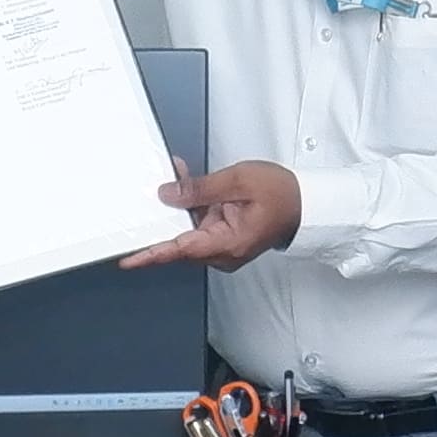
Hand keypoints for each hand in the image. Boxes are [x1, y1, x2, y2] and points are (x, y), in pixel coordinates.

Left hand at [128, 161, 297, 269]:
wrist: (307, 203)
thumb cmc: (283, 194)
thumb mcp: (239, 181)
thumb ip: (200, 189)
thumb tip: (168, 195)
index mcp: (228, 242)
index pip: (181, 250)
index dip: (152, 254)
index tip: (129, 259)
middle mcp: (224, 251)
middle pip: (180, 241)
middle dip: (163, 216)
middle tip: (150, 194)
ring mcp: (224, 246)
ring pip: (189, 231)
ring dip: (179, 207)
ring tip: (174, 177)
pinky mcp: (225, 238)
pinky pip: (200, 226)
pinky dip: (192, 207)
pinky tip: (187, 185)